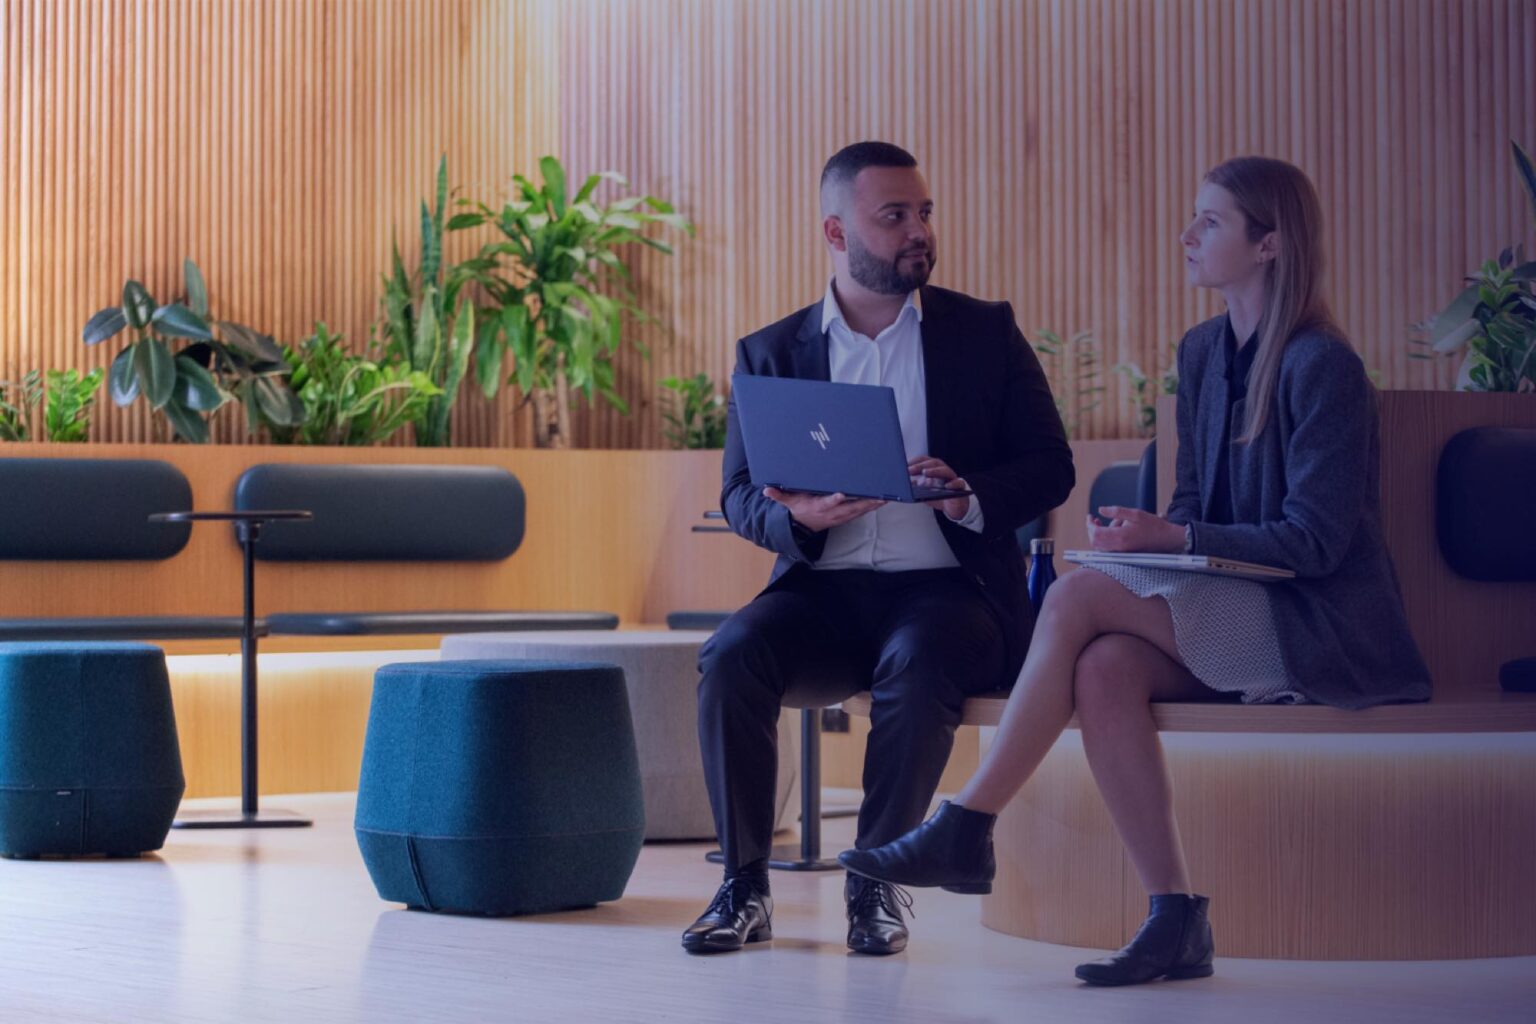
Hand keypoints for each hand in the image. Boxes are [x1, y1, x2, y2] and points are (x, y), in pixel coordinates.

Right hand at [764, 486, 884, 532]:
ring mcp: (840, 516)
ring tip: (886, 497)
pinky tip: (883, 500)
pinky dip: (872, 506)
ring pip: (859, 510)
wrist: (803, 527)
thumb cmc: (798, 510)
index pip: (827, 503)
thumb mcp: (788, 502)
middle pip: (850, 508)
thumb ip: (778, 495)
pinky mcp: (846, 517)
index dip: (835, 500)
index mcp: (818, 507)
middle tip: (878, 495)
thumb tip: (766, 489)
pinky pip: (861, 512)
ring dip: (872, 504)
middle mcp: (832, 513)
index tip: (842, 494)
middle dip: (864, 502)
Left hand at [907, 456, 971, 519]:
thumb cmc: (939, 495)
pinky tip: (947, 486)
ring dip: (935, 471)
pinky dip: (954, 483)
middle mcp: (943, 471)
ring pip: (945, 470)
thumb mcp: (924, 491)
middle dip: (920, 466)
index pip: (924, 461)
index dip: (915, 462)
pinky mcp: (960, 488)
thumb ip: (915, 486)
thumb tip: (903, 484)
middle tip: (909, 470)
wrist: (955, 506)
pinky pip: (959, 483)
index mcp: (934, 470)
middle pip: (933, 463)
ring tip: (925, 473)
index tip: (904, 465)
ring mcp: (952, 478)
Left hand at [1087, 506, 1185, 552]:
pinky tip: (1115, 529)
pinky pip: (1108, 549)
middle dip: (1091, 529)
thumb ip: (1116, 511)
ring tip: (1111, 522)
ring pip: (1101, 546)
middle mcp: (1119, 548)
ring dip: (1099, 534)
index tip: (1090, 516)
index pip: (1095, 533)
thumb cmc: (1153, 526)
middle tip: (1095, 519)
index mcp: (1120, 537)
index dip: (1089, 525)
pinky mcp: (1124, 555)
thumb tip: (1100, 510)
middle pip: (1095, 541)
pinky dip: (1106, 539)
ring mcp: (1121, 553)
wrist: (1167, 540)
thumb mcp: (1135, 514)